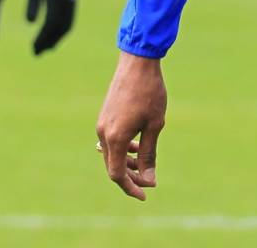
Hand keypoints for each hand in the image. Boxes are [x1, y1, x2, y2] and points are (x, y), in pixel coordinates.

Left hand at [26, 0, 76, 54]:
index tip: (34, 48)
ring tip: (45, 49)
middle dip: (49, 41)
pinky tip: (53, 37)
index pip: (51, 22)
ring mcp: (73, 2)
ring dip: (56, 38)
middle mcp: (68, 1)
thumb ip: (33, 3)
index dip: (43, 37)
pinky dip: (61, 31)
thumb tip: (30, 23)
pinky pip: (69, 20)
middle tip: (37, 53)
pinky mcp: (72, 2)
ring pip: (67, 25)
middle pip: (61, 27)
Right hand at [95, 51, 167, 200]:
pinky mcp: (104, 116)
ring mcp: (102, 124)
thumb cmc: (150, 93)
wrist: (137, 63)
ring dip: (127, 162)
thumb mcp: (155, 125)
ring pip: (111, 153)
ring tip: (145, 162)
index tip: (145, 194)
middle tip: (150, 180)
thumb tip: (149, 180)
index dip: (131, 187)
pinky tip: (137, 145)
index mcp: (115, 138)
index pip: (117, 174)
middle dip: (131, 176)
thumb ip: (149, 154)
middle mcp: (103, 133)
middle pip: (113, 166)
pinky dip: (123, 148)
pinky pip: (110, 141)